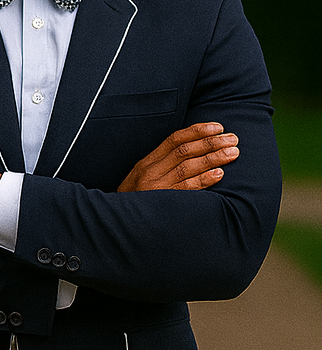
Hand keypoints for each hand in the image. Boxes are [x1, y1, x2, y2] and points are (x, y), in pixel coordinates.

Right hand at [117, 122, 238, 192]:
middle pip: (184, 151)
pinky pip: (186, 189)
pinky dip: (203, 180)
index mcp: (147, 162)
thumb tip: (193, 152)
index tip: (218, 127)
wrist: (117, 223)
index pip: (174, 139)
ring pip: (187, 167)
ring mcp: (156, 187)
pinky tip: (219, 174)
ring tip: (233, 153)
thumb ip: (163, 165)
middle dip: (211, 143)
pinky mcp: (162, 203)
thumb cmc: (137, 200)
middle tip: (233, 139)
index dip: (198, 131)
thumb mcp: (144, 178)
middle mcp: (151, 171)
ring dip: (213, 158)